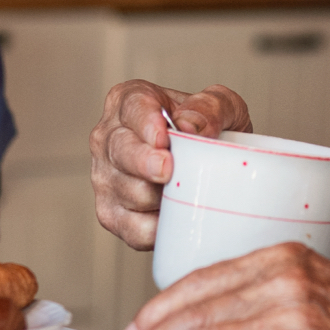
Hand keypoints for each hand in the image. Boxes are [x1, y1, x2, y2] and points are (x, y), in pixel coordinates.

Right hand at [89, 80, 252, 249]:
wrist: (215, 168)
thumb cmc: (212, 133)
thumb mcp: (225, 108)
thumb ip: (211, 107)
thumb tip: (190, 126)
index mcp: (128, 101)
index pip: (131, 107)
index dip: (145, 123)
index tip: (164, 138)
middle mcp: (107, 138)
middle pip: (119, 151)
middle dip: (143, 163)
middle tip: (168, 170)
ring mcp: (104, 178)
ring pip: (128, 191)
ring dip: (161, 197)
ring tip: (188, 192)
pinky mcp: (111, 214)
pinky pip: (132, 228)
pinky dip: (158, 228)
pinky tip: (178, 219)